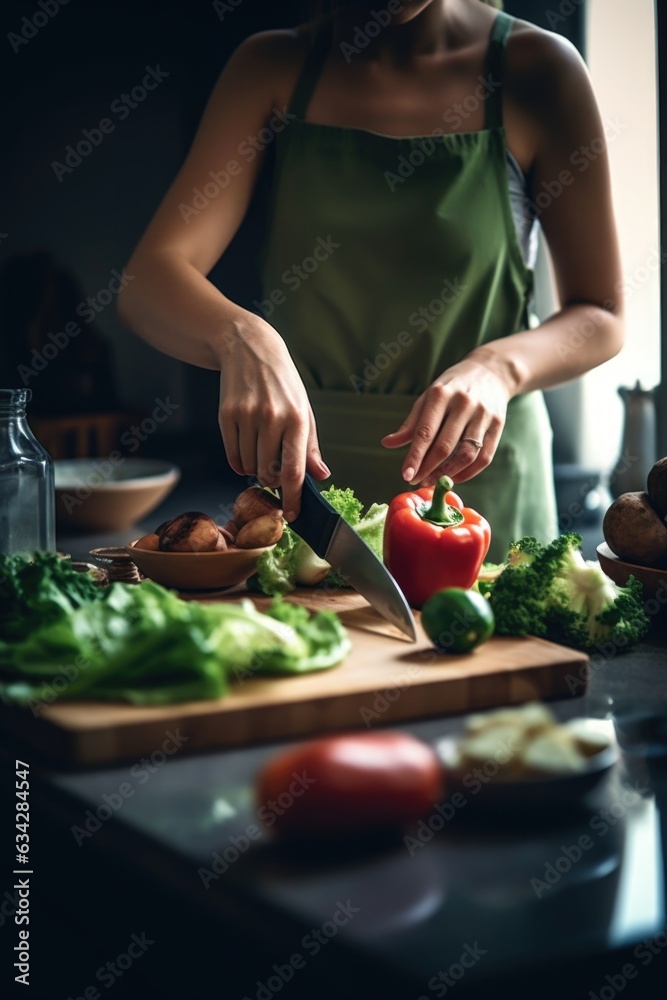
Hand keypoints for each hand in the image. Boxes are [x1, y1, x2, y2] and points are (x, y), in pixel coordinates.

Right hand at [218, 314, 329, 518]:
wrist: (250, 349)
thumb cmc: (283, 384)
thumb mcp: (304, 411)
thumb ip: (310, 447)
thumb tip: (321, 476)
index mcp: (297, 419)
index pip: (295, 470)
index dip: (294, 497)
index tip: (293, 515)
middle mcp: (272, 419)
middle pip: (268, 472)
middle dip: (271, 480)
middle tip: (273, 472)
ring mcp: (246, 417)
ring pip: (249, 466)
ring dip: (255, 469)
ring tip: (261, 451)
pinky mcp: (226, 416)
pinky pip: (232, 456)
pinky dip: (239, 462)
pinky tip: (246, 450)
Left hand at [381, 355, 510, 486]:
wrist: (491, 372)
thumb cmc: (452, 388)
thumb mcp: (429, 397)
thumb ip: (411, 423)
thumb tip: (387, 443)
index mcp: (441, 394)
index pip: (425, 432)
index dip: (415, 457)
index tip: (406, 475)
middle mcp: (464, 403)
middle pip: (444, 446)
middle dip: (428, 469)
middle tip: (417, 480)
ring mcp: (483, 414)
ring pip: (466, 454)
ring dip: (448, 473)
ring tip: (433, 480)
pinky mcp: (498, 425)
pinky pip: (484, 458)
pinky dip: (468, 473)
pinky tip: (454, 476)